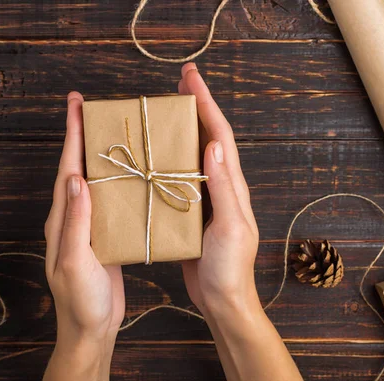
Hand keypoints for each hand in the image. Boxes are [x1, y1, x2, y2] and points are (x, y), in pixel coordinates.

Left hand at [44, 92, 124, 342]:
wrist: (90, 329)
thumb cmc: (81, 300)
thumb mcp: (75, 261)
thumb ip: (75, 221)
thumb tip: (76, 178)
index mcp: (62, 220)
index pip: (67, 168)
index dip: (71, 135)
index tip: (75, 104)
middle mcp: (72, 218)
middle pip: (77, 167)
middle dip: (82, 135)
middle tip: (92, 107)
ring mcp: (87, 227)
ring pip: (93, 181)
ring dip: (99, 154)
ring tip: (113, 131)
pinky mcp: (102, 237)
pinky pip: (107, 200)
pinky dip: (115, 180)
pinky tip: (129, 175)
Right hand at [178, 63, 261, 318]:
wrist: (223, 300)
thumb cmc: (230, 268)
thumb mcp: (231, 227)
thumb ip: (224, 187)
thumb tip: (214, 144)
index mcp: (232, 185)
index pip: (220, 134)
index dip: (206, 103)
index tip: (190, 78)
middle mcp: (220, 186)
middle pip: (208, 137)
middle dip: (196, 107)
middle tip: (177, 83)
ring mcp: (206, 199)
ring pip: (192, 156)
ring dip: (180, 130)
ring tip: (160, 114)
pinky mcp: (191, 214)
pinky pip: (179, 180)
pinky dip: (167, 162)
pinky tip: (151, 160)